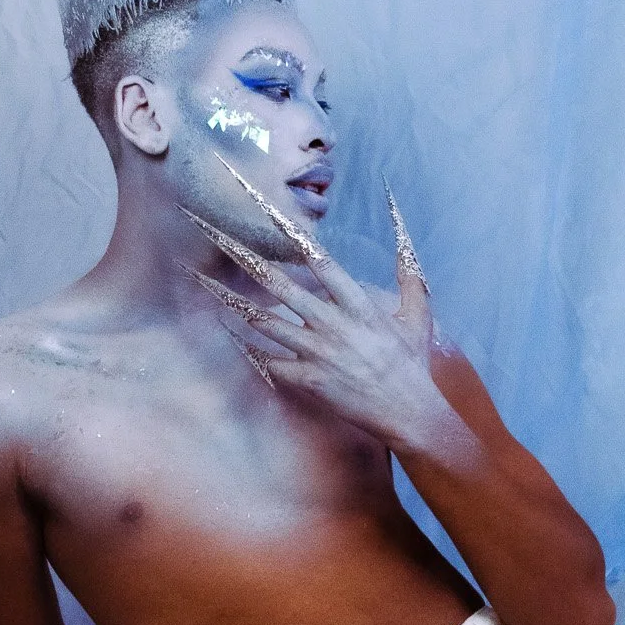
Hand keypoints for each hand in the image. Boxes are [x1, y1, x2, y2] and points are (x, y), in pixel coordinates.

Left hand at [212, 220, 458, 449]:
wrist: (408, 412)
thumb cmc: (413, 364)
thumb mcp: (418, 317)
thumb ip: (409, 279)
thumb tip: (406, 243)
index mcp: (358, 305)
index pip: (320, 261)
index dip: (293, 235)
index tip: (268, 212)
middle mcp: (333, 325)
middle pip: (280, 287)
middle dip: (247, 261)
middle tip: (218, 238)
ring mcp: (318, 354)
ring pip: (266, 323)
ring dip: (235, 303)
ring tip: (206, 284)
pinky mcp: (309, 380)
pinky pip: (270, 362)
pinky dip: (249, 349)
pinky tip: (231, 334)